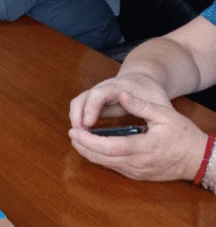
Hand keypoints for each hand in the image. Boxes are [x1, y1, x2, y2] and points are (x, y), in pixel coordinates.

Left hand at [68, 91, 207, 181]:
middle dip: (82, 146)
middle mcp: (136, 163)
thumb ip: (142, 106)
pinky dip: (101, 158)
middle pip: (101, 158)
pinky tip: (95, 148)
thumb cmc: (183, 135)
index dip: (87, 140)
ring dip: (89, 153)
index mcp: (141, 148)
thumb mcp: (165, 115)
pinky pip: (114, 167)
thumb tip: (124, 95)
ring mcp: (136, 172)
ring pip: (105, 165)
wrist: (198, 159)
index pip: (107, 146)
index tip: (74, 130)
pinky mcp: (138, 175)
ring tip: (79, 139)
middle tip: (72, 134)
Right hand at [69, 71, 173, 128]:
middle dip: (77, 116)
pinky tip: (85, 136)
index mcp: (118, 87)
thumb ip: (148, 111)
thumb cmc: (151, 92)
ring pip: (78, 103)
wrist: (144, 80)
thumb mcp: (156, 101)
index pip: (99, 94)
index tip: (88, 124)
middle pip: (82, 98)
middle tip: (79, 135)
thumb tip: (142, 123)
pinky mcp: (95, 102)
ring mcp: (97, 95)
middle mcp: (103, 88)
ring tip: (80, 138)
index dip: (91, 108)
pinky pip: (81, 109)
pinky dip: (79, 121)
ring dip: (76, 119)